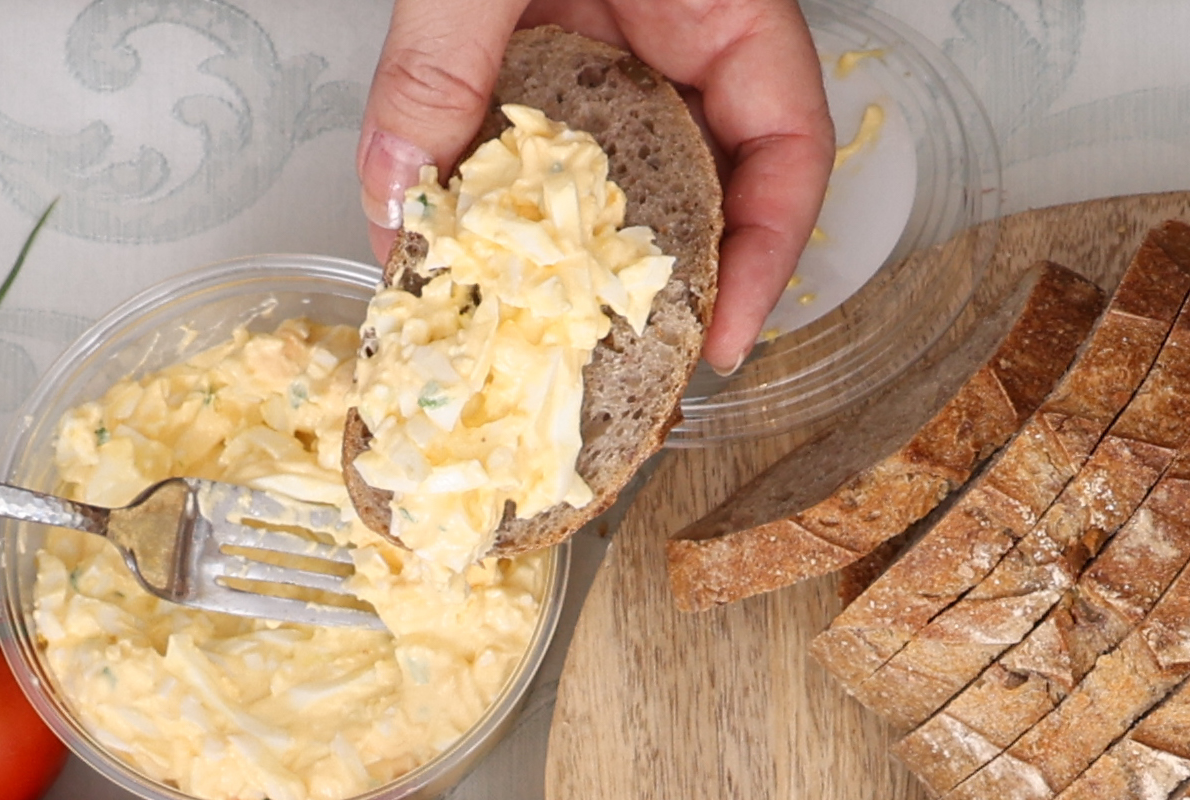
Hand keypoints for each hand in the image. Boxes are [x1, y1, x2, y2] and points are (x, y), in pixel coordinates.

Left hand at [360, 0, 836, 370]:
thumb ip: (444, 55)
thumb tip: (400, 187)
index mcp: (725, 2)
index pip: (788, 151)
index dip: (769, 257)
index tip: (721, 337)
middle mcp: (678, 33)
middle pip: (704, 185)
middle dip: (656, 285)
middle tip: (608, 372)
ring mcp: (613, 38)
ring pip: (614, 172)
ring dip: (565, 253)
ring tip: (517, 328)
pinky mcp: (544, 37)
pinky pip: (536, 138)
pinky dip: (498, 198)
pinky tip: (452, 241)